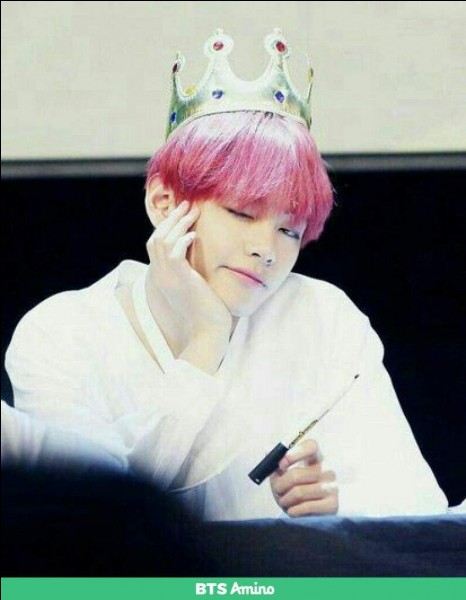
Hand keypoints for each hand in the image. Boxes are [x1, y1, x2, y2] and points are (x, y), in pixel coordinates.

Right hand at [145, 200, 232, 372]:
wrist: (208, 332)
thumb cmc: (207, 312)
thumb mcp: (195, 288)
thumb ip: (191, 272)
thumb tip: (198, 260)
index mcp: (162, 277)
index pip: (154, 245)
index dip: (166, 227)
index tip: (182, 215)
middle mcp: (161, 276)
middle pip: (156, 238)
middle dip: (171, 219)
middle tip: (187, 205)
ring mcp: (168, 278)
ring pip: (163, 241)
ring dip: (178, 224)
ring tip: (193, 213)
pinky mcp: (180, 280)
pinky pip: (174, 253)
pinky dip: (183, 240)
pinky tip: (195, 235)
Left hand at [269, 440, 337, 516]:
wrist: (316, 513)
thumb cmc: (297, 488)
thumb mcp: (286, 475)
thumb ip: (277, 463)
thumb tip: (266, 451)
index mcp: (316, 457)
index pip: (310, 446)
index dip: (294, 453)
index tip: (280, 463)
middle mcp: (327, 470)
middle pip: (297, 474)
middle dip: (280, 485)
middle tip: (276, 491)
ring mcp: (332, 487)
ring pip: (299, 492)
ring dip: (285, 500)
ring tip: (284, 502)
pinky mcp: (332, 505)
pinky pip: (305, 507)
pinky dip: (293, 511)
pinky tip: (293, 511)